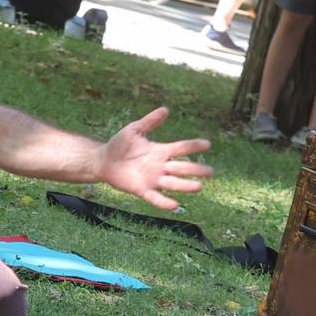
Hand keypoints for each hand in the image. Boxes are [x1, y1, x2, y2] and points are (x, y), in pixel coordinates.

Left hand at [98, 107, 212, 209]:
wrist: (104, 160)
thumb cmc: (120, 144)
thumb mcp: (135, 129)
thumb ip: (150, 121)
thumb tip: (165, 109)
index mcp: (161, 151)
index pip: (181, 148)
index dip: (194, 146)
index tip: (207, 144)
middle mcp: (160, 166)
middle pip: (182, 168)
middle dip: (196, 170)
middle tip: (211, 172)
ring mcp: (152, 179)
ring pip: (173, 184)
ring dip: (185, 186)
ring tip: (199, 187)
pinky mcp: (142, 190)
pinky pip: (155, 197)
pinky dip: (164, 202)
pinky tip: (175, 205)